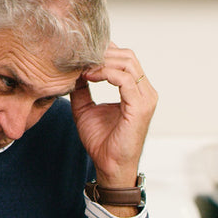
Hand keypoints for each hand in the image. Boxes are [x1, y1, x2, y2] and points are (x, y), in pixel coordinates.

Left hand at [70, 43, 157, 192]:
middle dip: (102, 53)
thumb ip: (82, 90)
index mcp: (135, 90)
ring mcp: (145, 98)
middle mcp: (144, 91)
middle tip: (80, 57)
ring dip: (102, 62)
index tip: (81, 54)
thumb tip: (72, 72)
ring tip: (82, 67)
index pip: (124, 59)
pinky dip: (105, 74)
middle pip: (128, 56)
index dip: (103, 52)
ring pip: (127, 64)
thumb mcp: (85, 109)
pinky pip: (125, 79)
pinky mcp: (140, 106)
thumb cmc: (100, 141)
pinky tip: (88, 76)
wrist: (109, 165)